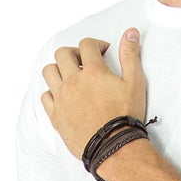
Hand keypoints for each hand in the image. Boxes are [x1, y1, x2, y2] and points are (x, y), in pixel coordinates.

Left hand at [40, 30, 147, 160]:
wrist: (114, 148)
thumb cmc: (126, 116)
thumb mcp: (135, 83)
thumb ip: (130, 55)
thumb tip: (130, 33)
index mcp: (93, 71)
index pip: (87, 44)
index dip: (96, 44)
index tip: (102, 52)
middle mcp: (73, 81)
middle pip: (63, 54)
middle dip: (74, 54)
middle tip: (84, 62)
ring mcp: (62, 99)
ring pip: (49, 72)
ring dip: (59, 69)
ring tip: (71, 76)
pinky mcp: (56, 116)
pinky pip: (45, 96)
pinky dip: (52, 92)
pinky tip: (63, 96)